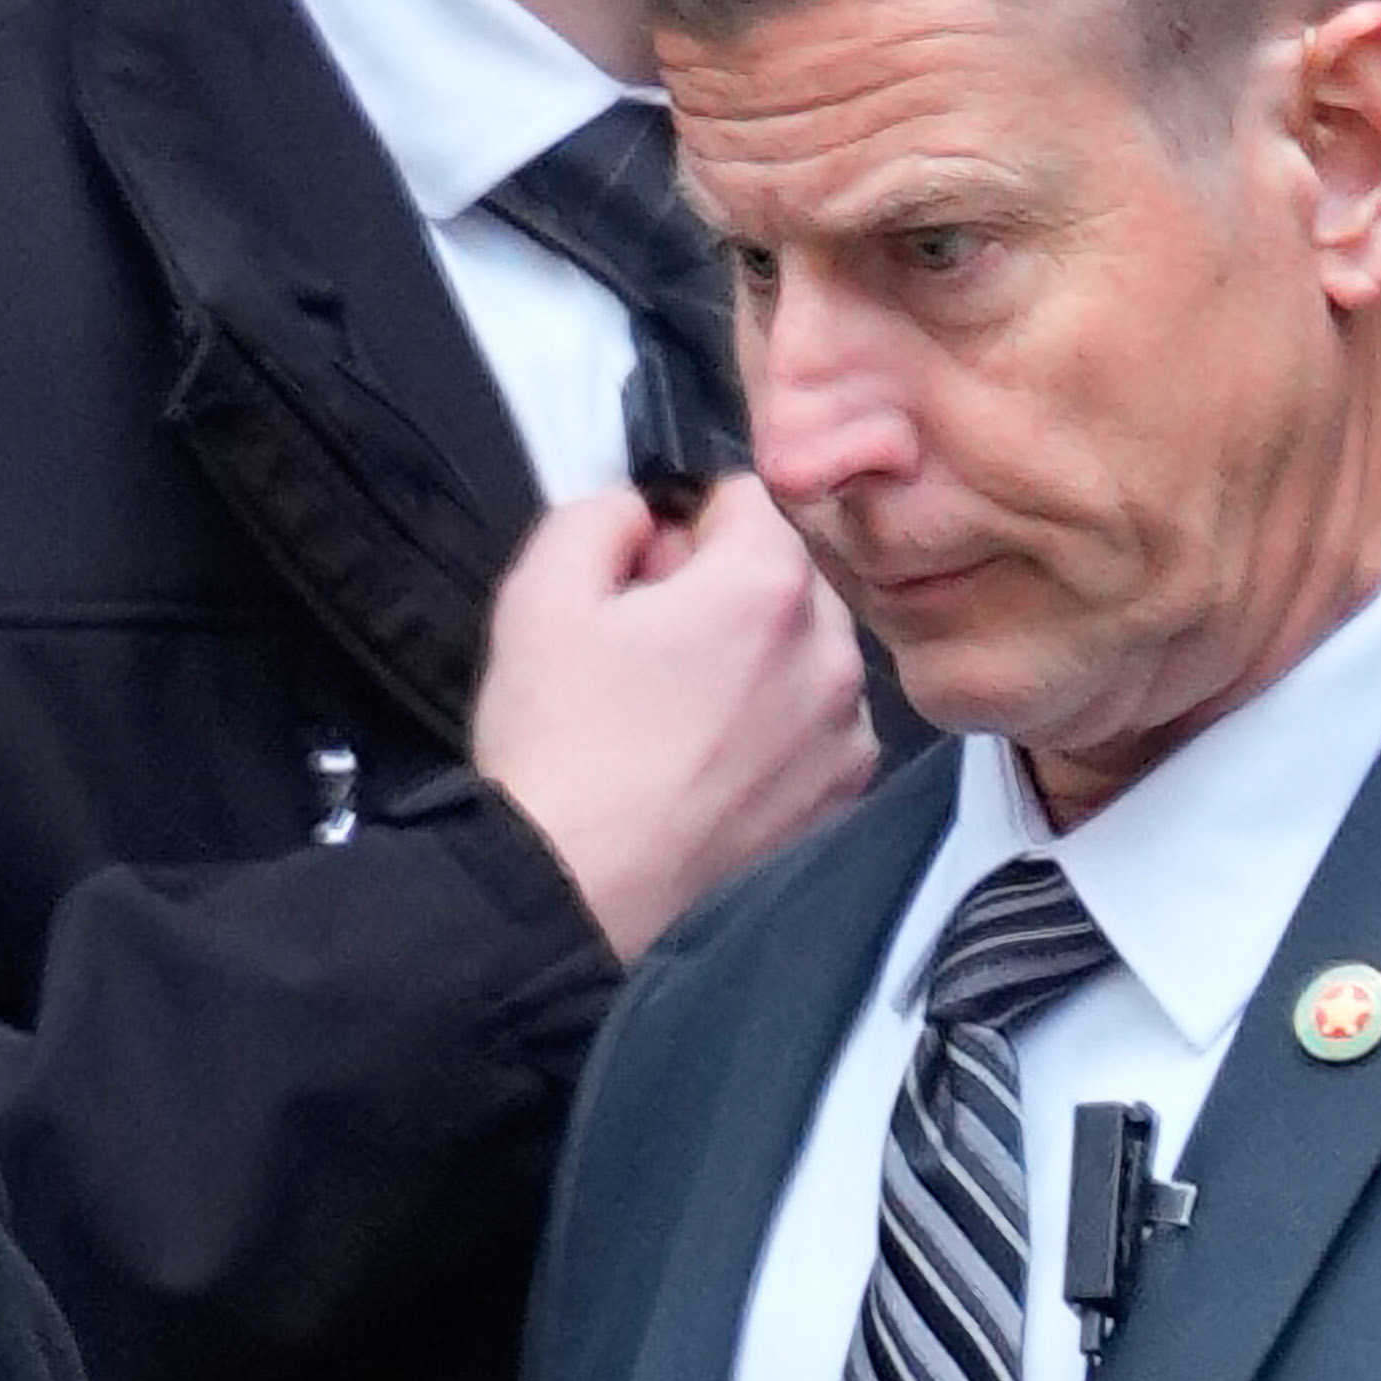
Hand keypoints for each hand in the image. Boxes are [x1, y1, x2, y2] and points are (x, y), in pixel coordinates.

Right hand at [471, 477, 878, 961]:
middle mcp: (828, 645)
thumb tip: (643, 512)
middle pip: (784, 574)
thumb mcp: (537, 593)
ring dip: (756, 658)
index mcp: (764, 583)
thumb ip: (600, 514)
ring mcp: (842, 722)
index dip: (682, 527)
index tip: (642, 576)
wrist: (572, 882)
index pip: (747, 497)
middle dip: (723, 592)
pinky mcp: (838, 784)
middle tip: (647, 652)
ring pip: (806, 648)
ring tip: (675, 714)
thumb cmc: (555, 747)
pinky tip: (708, 757)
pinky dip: (776, 725)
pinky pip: (819, 720)